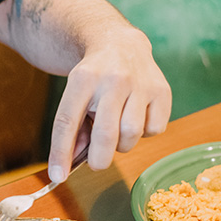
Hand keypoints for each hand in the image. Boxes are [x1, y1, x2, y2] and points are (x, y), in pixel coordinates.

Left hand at [48, 28, 170, 181]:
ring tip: (117, 130)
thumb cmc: (93, 79)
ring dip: (122, 145)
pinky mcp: (162, 90)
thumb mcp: (75, 95)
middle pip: (106, 134)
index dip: (61, 153)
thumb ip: (72, 128)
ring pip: (131, 135)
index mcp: (83, 79)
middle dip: (99, 159)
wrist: (120, 44)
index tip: (58, 176)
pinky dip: (145, 133)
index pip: (67, 121)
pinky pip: (154, 130)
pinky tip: (137, 117)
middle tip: (96, 162)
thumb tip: (69, 164)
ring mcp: (140, 84)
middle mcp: (113, 80)